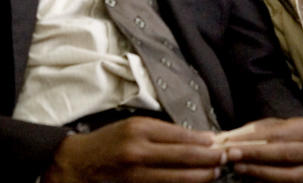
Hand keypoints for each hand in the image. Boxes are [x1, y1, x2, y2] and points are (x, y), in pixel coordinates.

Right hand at [44, 116, 225, 182]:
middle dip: (209, 159)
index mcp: (139, 130)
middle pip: (184, 157)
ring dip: (201, 176)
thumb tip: (193, 138)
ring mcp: (137, 174)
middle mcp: (139, 151)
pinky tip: (193, 182)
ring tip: (214, 172)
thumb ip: (160, 132)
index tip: (217, 142)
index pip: (180, 136)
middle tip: (225, 158)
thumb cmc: (107, 142)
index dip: (203, 141)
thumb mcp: (132, 126)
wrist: (76, 164)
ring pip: (178, 178)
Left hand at [221, 117, 302, 181]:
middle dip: (253, 153)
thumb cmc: (285, 139)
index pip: (275, 133)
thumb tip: (224, 137)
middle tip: (231, 154)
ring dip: (258, 171)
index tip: (228, 140)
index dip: (250, 138)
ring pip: (285, 174)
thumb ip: (252, 132)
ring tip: (238, 167)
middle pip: (281, 152)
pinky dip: (265, 182)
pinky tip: (249, 178)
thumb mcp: (273, 129)